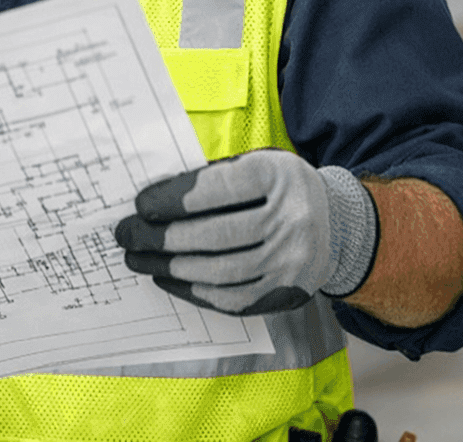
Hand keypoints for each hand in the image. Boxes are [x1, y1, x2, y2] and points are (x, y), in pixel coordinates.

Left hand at [113, 148, 375, 315]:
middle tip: (126, 236)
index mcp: (279, 177)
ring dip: (169, 267)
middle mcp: (291, 220)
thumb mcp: (255, 165)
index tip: (140, 206)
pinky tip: (166, 278)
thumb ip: (212, 179)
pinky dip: (191, 290)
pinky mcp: (284, 294)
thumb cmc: (277, 189)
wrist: (335, 225)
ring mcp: (291, 262)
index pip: (218, 189)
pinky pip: (230, 298)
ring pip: (219, 271)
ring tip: (137, 259)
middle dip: (161, 238)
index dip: (174, 199)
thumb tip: (153, 201)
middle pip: (215, 235)